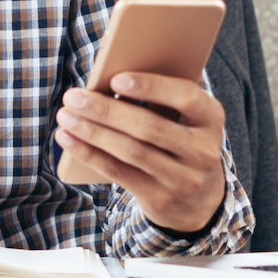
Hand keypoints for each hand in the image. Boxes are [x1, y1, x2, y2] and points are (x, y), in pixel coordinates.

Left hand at [54, 72, 227, 233]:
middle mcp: (203, 150)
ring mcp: (184, 178)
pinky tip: (68, 139)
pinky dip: (89, 154)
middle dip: (106, 111)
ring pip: (131, 151)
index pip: (186, 98)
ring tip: (66, 117)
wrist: (198, 200)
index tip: (116, 79)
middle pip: (149, 127)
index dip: (151, 87)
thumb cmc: (180, 142)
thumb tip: (107, 78)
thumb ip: (160, 98)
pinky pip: (119, 172)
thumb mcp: (183, 119)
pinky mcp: (161, 198)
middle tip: (73, 97)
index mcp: (211, 118)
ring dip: (92, 132)